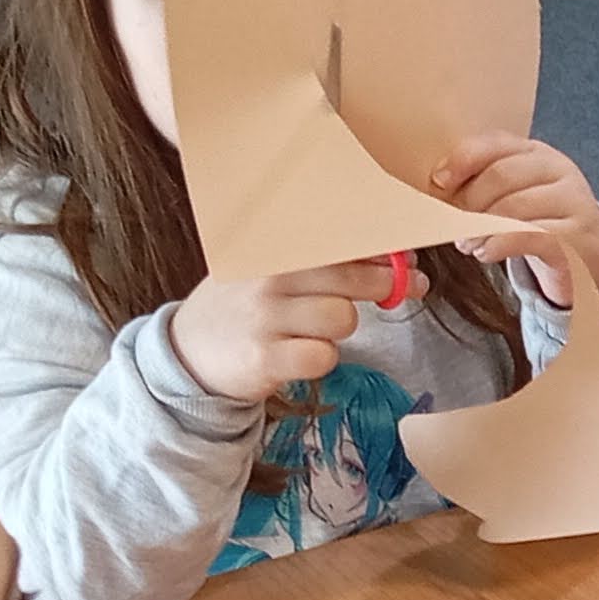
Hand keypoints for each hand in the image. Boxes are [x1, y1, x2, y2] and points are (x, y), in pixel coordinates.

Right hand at [166, 261, 404, 405]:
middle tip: (409, 287)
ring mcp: (265, 318)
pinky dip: (322, 359)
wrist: (189, 353)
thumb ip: (324, 262)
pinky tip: (302, 354)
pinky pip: (323, 357)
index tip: (408, 257)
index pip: (337, 240)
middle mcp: (268, 277)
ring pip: (342, 319)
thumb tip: (395, 258)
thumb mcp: (272, 272)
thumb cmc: (245, 308)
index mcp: (273, 250)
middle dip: (387, 284)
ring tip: (318, 329)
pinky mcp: (265, 358)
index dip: (381, 249)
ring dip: (341, 327)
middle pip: (350, 277)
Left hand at [432, 133, 598, 307]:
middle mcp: (559, 170)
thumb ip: (485, 184)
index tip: (438, 182)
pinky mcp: (577, 236)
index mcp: (538, 153)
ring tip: (467, 244)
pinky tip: (486, 253)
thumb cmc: (540, 225)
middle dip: (469, 202)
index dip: (462, 160)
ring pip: (513, 207)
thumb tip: (438, 188)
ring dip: (480, 228)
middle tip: (453, 226)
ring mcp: (572, 201)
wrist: (588, 260)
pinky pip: (529, 235)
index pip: (496, 144)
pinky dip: (499, 244)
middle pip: (501, 176)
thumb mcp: (516, 196)